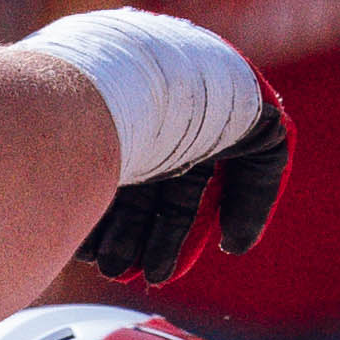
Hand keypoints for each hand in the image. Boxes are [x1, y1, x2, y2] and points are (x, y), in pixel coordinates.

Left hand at [78, 101, 286, 285]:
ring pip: (109, 190)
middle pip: (141, 201)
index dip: (171, 240)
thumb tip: (234, 245)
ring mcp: (118, 125)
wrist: (159, 65)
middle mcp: (155, 135)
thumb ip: (256, 192)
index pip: (182, 202)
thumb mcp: (262, 142)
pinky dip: (79, 203)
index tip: (158, 274)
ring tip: (98, 263)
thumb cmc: (218, 100)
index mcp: (194, 140)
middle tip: (116, 273)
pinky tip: (76, 235)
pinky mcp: (84, 116)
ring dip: (105, 229)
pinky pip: (81, 170)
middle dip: (132, 241)